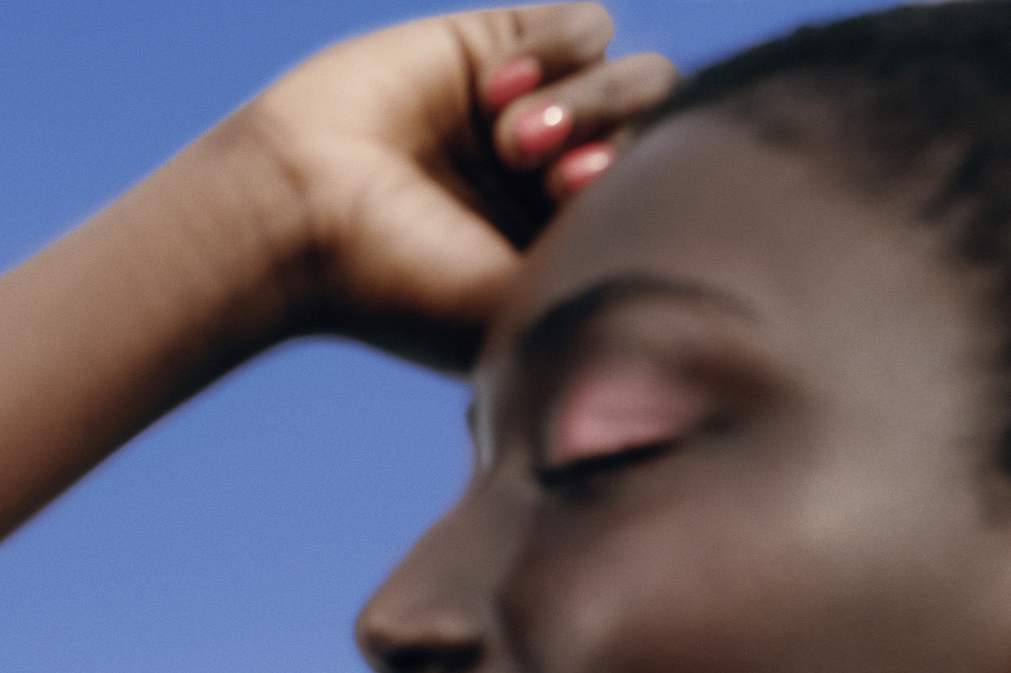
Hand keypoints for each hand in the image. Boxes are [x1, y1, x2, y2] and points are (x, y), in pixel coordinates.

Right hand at [228, 3, 676, 367]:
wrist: (295, 216)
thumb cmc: (399, 286)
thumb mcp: (522, 307)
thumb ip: (611, 281)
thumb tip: (715, 274)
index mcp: (571, 254)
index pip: (668, 206)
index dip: (645, 196)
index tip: (574, 212)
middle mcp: (556, 187)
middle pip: (663, 135)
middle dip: (612, 143)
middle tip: (547, 176)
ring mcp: (530, 114)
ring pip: (632, 74)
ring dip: (583, 101)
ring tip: (510, 137)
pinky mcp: (496, 48)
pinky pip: (584, 24)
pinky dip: (555, 52)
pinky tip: (496, 92)